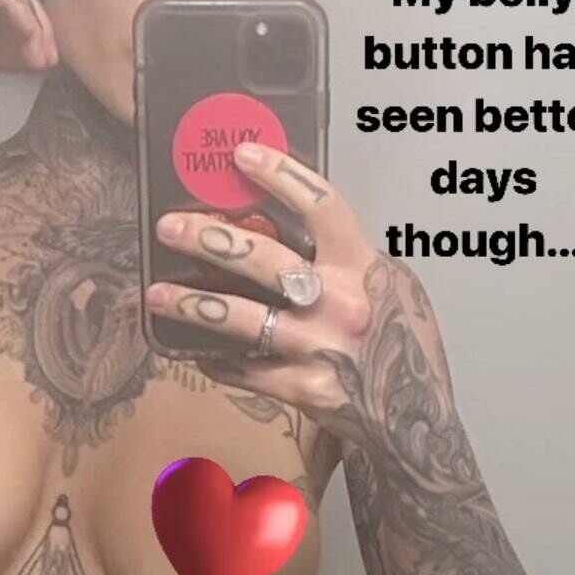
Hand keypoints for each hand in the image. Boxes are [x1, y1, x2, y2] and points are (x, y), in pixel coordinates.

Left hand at [144, 140, 387, 434]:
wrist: (418, 418)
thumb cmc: (402, 345)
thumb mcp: (390, 286)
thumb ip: (347, 260)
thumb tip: (288, 227)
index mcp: (363, 267)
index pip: (322, 205)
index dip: (281, 176)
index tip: (242, 156)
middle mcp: (341, 303)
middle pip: (263, 259)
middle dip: (209, 240)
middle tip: (170, 228)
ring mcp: (320, 347)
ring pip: (242, 320)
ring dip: (192, 305)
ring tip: (156, 295)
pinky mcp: (305, 389)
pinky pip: (247, 371)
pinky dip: (218, 361)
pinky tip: (195, 352)